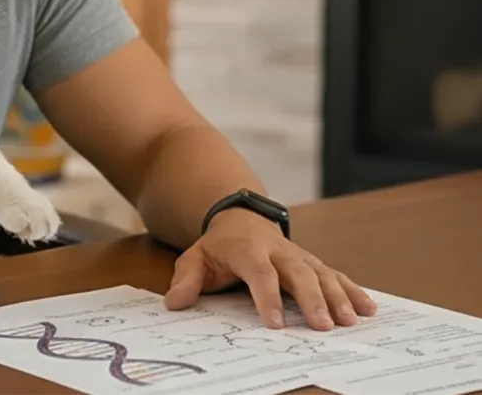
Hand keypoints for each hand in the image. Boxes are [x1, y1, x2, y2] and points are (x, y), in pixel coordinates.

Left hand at [163, 208, 377, 330]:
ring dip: (339, 296)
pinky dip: (353, 290)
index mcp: (247, 250)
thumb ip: (186, 279)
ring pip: (322, 273)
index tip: (276, 323)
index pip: (259, 273)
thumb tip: (174, 302)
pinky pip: (336, 275)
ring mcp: (299, 255)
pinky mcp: (313, 262)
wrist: (239, 218)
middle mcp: (278, 250)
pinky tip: (369, 309)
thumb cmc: (218, 247)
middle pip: (298, 273)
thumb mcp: (195, 258)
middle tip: (324, 326)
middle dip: (312, 299)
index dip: (268, 297)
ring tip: (352, 320)